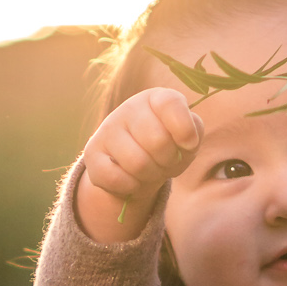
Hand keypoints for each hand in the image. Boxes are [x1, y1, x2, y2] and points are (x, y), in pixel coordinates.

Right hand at [75, 87, 201, 242]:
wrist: (135, 164)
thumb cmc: (167, 146)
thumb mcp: (187, 137)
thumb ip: (194, 131)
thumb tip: (187, 140)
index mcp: (155, 99)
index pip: (170, 104)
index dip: (184, 130)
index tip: (188, 143)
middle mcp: (129, 108)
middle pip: (157, 142)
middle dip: (169, 161)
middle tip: (166, 162)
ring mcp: (107, 129)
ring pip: (137, 164)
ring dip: (151, 176)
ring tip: (151, 171)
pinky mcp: (92, 153)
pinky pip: (116, 178)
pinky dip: (132, 187)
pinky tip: (132, 180)